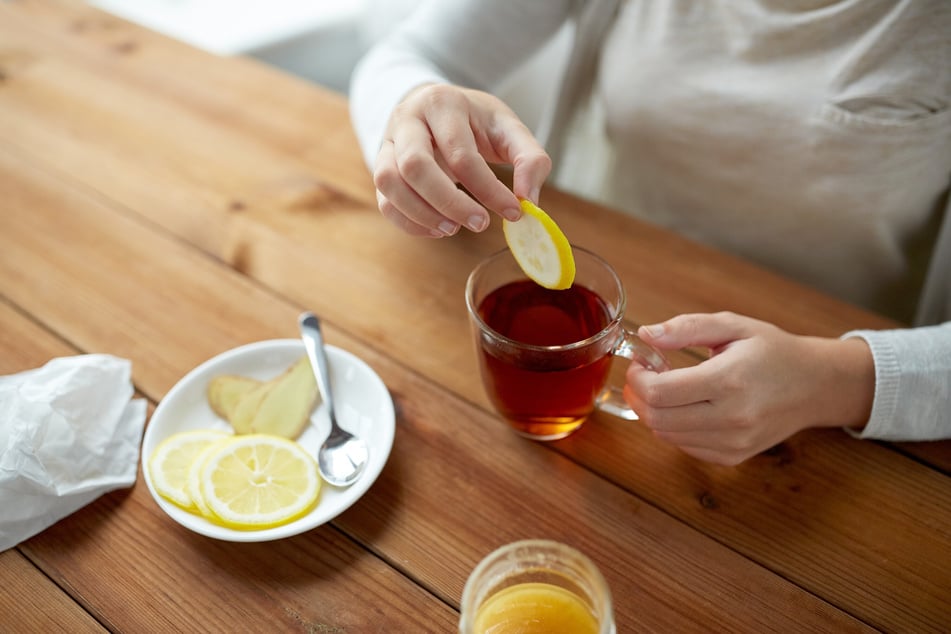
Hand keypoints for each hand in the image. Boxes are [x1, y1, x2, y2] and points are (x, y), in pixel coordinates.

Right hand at [373, 84, 550, 236]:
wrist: (436, 107)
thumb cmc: (475, 120)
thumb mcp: (509, 127)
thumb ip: (530, 159)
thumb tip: (528, 200)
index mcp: (442, 103)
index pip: (461, 154)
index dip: (488, 189)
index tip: (514, 212)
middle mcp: (407, 120)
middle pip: (415, 166)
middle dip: (450, 203)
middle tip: (480, 224)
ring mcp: (387, 143)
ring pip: (389, 183)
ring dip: (422, 214)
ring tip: (453, 229)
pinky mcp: (380, 167)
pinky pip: (384, 201)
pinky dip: (409, 222)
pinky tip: (437, 229)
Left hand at [624, 312, 874, 464]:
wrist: (816, 385)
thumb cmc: (773, 351)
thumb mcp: (732, 325)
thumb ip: (686, 328)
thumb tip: (646, 335)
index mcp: (729, 380)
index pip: (659, 392)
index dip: (638, 378)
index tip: (642, 363)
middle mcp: (732, 417)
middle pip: (657, 418)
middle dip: (639, 396)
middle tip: (645, 377)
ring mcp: (734, 442)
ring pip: (666, 435)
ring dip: (654, 413)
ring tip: (665, 389)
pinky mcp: (733, 456)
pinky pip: (685, 446)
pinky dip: (674, 428)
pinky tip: (685, 407)